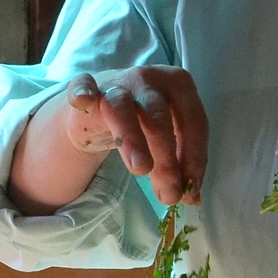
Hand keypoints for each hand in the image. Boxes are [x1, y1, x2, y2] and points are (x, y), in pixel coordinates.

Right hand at [55, 66, 208, 204]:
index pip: (194, 124)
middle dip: (167, 161)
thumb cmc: (143, 122)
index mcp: (180, 87)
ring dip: (133, 139)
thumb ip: (181, 165)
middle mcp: (151, 79)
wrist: (102, 105)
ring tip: (140, 169)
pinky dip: (82, 93)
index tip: (190, 191)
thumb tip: (192, 198)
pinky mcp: (86, 87)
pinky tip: (84, 102)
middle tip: (169, 195)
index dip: (194, 159)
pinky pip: (83, 86)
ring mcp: (117, 82)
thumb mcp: (167, 141)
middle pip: (160, 121)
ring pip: (124, 109)